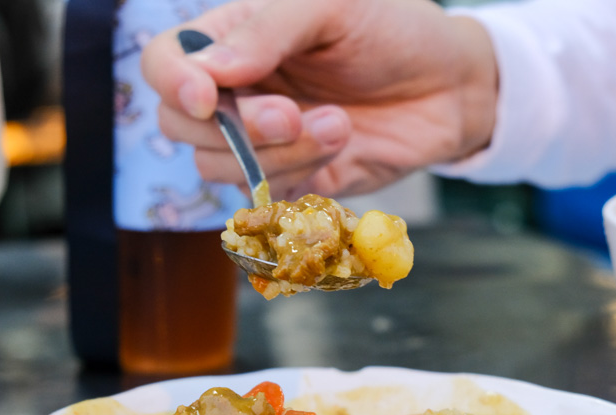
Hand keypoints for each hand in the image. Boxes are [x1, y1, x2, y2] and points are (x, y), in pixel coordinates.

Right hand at [141, 0, 497, 200]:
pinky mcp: (291, 179)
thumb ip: (267, 31)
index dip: (172, 82)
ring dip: (279, 154)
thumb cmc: (393, 30)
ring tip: (339, 123)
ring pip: (220, 168)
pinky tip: (342, 143)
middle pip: (179, 126)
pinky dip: (301, 173)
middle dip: (235, 130)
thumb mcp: (332, 6)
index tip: (205, 97)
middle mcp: (237, 92)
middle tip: (291, 114)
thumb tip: (207, 73)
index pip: (165, 62)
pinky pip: (265, 195)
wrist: (450, 85)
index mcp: (233, 39)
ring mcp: (260, 141)